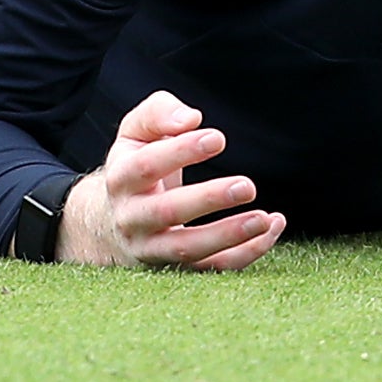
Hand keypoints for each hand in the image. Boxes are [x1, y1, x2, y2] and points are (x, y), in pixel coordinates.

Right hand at [50, 90, 286, 268]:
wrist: (108, 222)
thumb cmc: (135, 165)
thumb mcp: (135, 132)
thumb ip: (159, 114)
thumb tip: (191, 119)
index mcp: (121, 179)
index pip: (147, 166)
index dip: (181, 151)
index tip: (218, 138)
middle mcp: (132, 218)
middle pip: (166, 212)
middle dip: (208, 199)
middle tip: (246, 186)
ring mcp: (153, 248)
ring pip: (188, 250)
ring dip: (228, 236)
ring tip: (264, 218)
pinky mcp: (177, 268)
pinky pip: (212, 267)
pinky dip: (245, 253)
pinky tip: (272, 228)